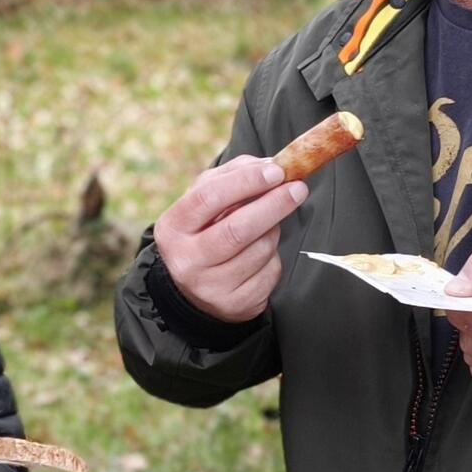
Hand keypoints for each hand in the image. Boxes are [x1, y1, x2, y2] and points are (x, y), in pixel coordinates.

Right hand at [153, 156, 307, 323]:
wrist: (191, 288)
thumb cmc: (204, 231)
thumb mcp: (204, 200)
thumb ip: (232, 176)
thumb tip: (270, 165)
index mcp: (174, 227)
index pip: (209, 198)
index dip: (245, 182)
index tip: (276, 172)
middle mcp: (187, 261)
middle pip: (237, 229)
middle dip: (273, 205)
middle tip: (298, 189)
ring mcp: (210, 287)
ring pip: (260, 251)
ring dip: (274, 232)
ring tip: (269, 225)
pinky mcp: (235, 306)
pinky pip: (270, 274)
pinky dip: (274, 258)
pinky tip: (262, 254)